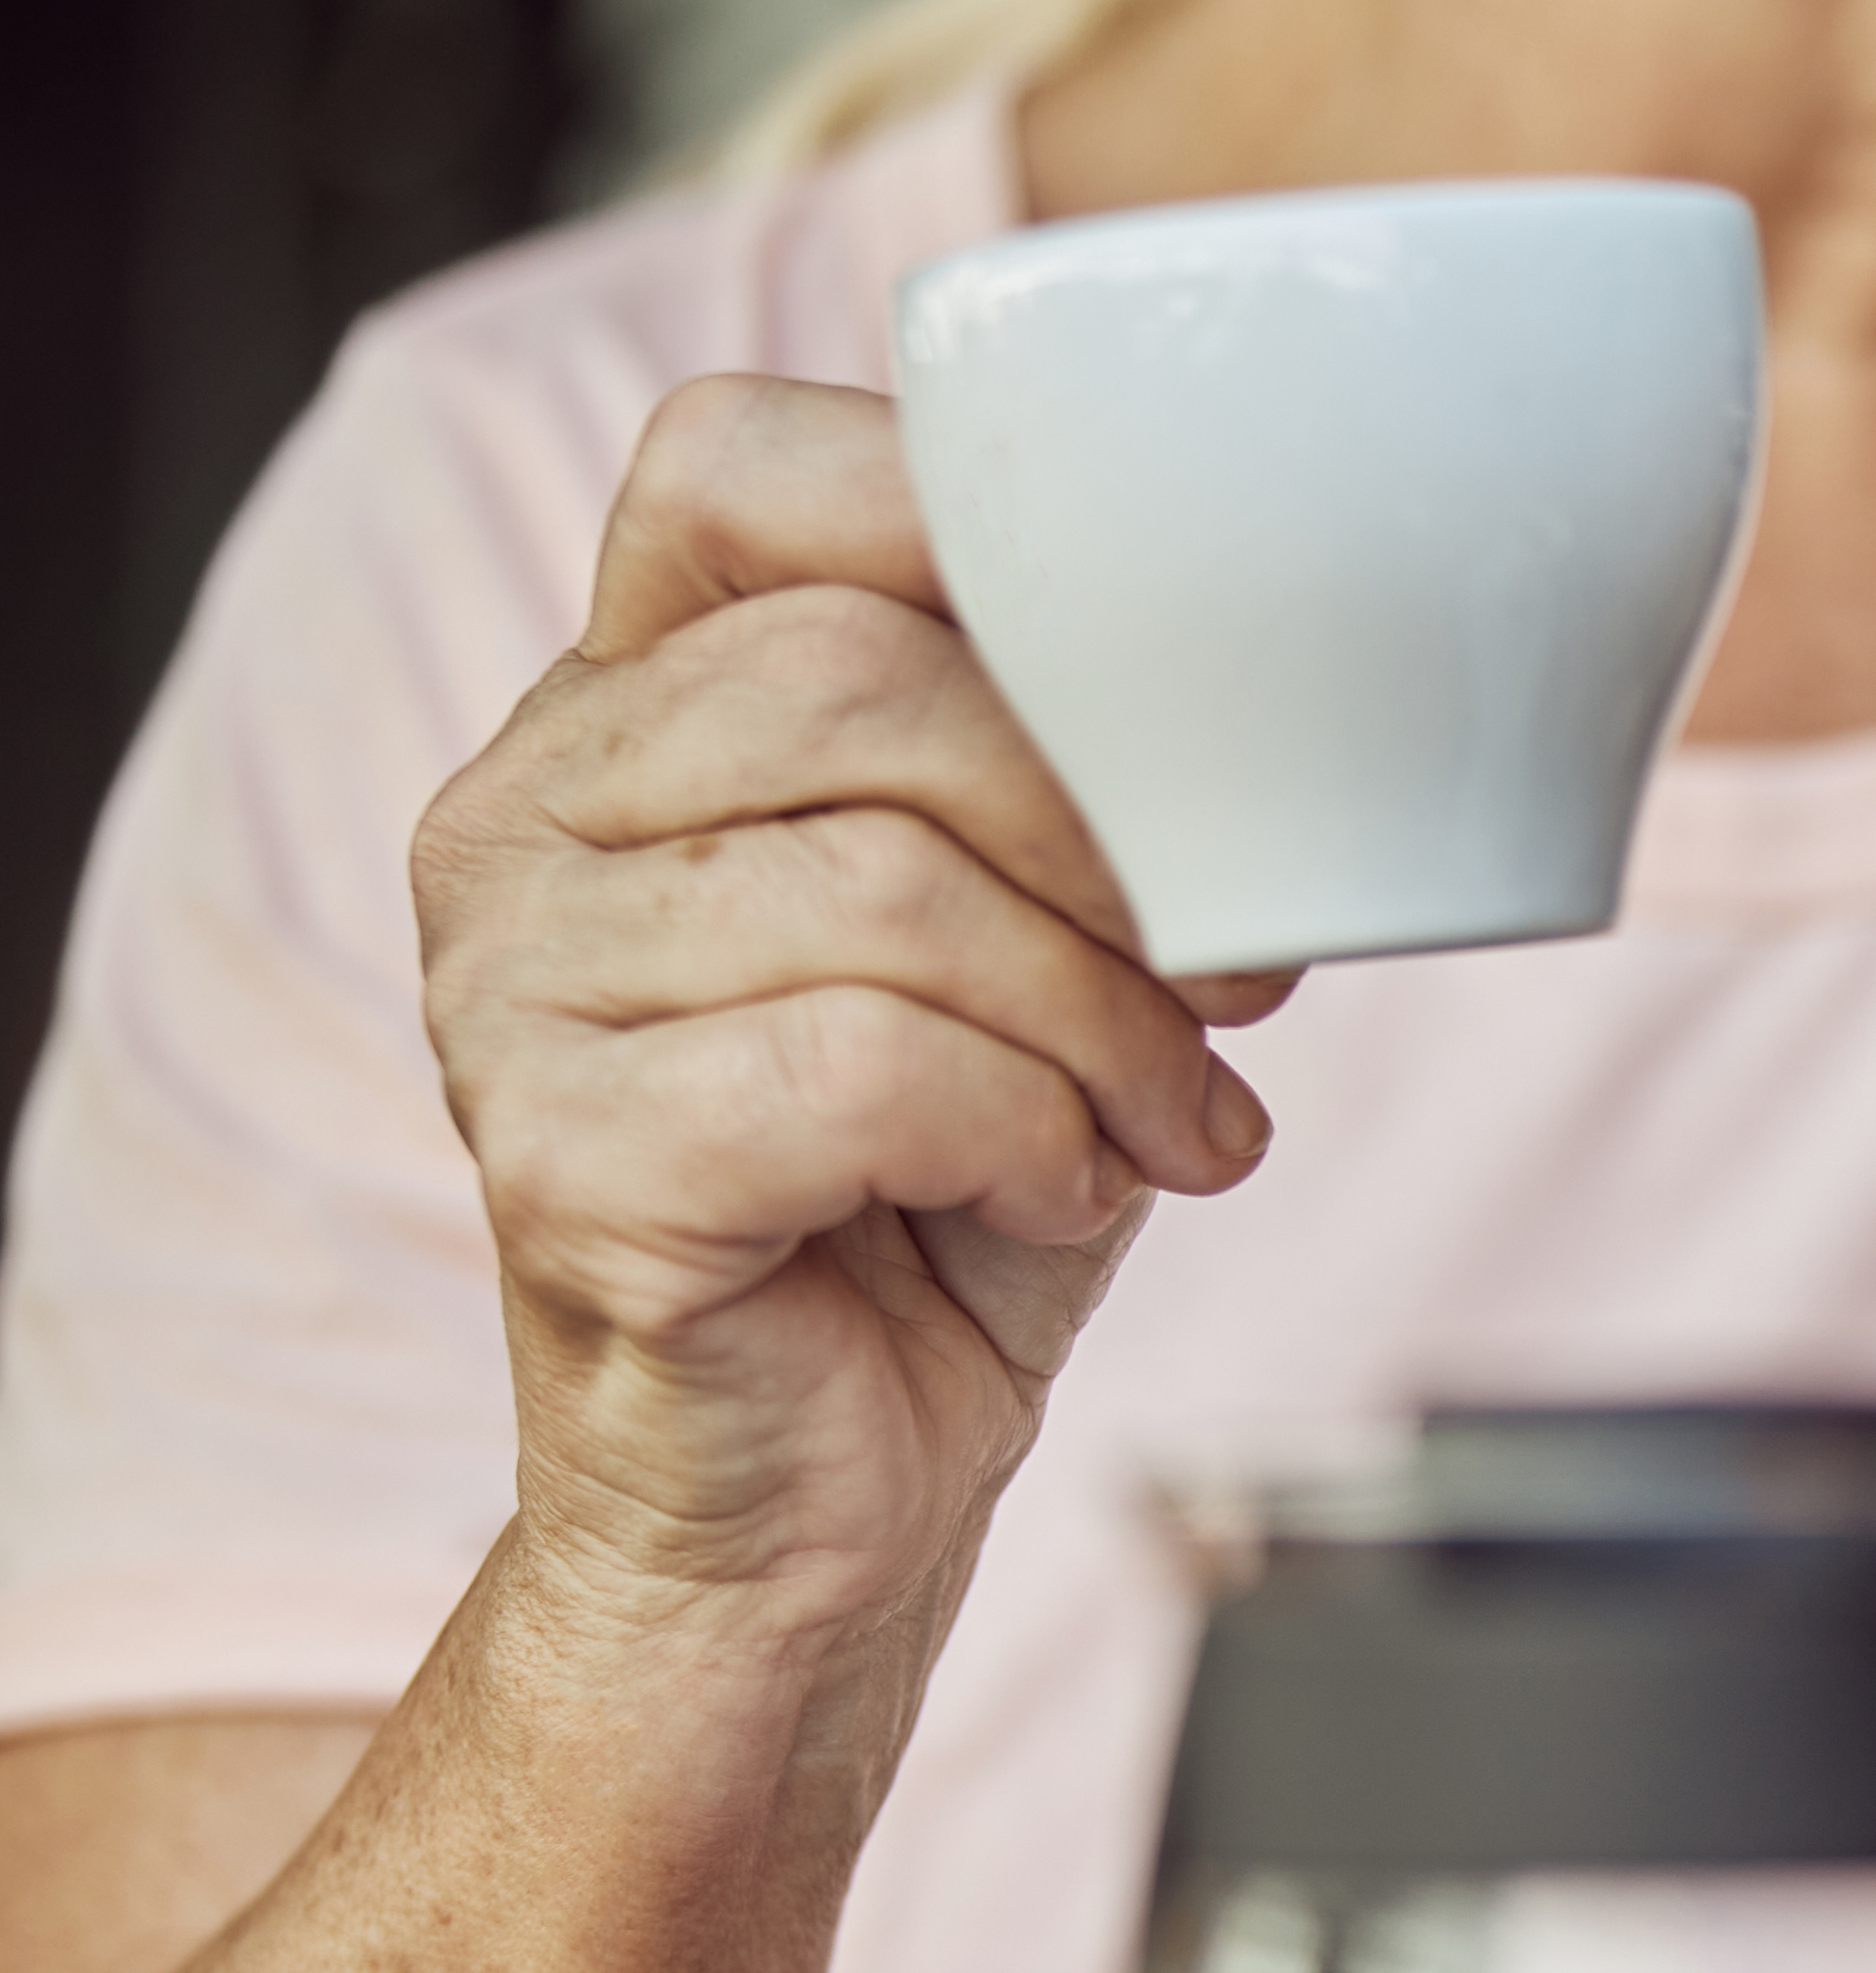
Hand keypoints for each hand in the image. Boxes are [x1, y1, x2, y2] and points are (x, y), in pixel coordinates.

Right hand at [409, 374, 1286, 1645]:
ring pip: (887, 891)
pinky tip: (1063, 1195)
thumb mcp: (1036, 949)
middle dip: (1110, 840)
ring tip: (1164, 1121)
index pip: (740, 469)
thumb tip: (1272, 703)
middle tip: (1233, 981)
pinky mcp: (556, 1156)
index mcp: (620, 712)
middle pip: (864, 684)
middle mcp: (521, 814)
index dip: (968, 532)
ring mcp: (507, 984)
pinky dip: (1027, 1132)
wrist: (817, 1503)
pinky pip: (862, 1068)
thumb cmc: (941, 1205)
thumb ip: (1075, 786)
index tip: (1163, 699)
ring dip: (1101, 1022)